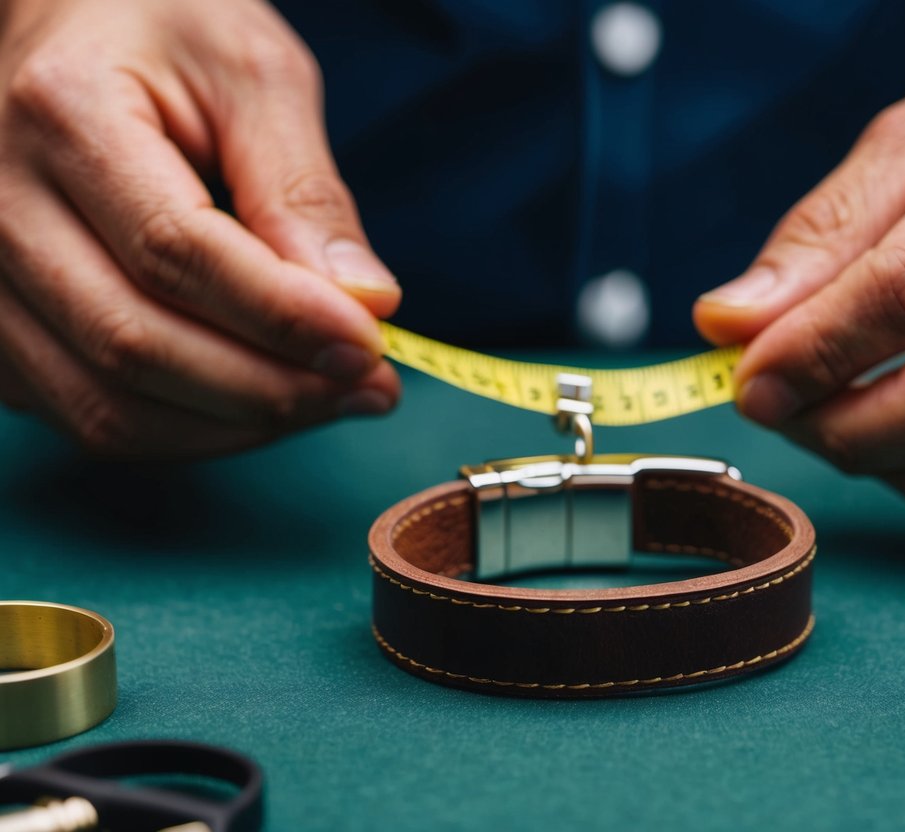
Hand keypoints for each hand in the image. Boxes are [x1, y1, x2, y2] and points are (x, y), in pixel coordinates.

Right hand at [0, 0, 401, 457]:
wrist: (69, 21)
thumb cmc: (164, 28)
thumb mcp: (255, 75)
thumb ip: (305, 190)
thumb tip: (366, 302)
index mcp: (62, 114)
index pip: (175, 252)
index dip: (282, 317)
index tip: (371, 345)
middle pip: (134, 345)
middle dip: (272, 388)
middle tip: (371, 388)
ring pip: (106, 405)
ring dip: (237, 425)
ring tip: (330, 400)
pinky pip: (88, 415)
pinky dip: (188, 429)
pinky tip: (261, 401)